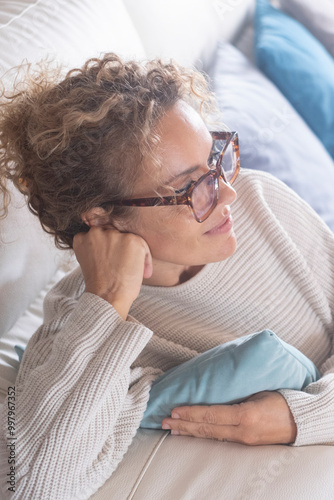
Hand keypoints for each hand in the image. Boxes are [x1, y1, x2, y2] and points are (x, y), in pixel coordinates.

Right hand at [73, 226, 152, 318]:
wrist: (108, 297)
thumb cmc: (100, 285)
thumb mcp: (89, 261)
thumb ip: (96, 248)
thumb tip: (112, 244)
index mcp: (82, 238)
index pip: (97, 236)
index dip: (106, 249)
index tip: (110, 263)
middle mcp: (97, 232)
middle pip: (112, 234)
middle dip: (118, 249)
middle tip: (121, 267)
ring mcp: (115, 235)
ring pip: (126, 238)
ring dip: (131, 252)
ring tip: (130, 271)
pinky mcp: (132, 240)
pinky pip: (142, 245)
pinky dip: (145, 259)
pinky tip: (142, 273)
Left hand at [161, 391, 296, 444]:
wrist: (300, 420)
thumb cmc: (280, 399)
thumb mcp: (258, 391)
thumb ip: (236, 394)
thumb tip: (214, 388)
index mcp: (245, 415)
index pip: (211, 415)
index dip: (190, 414)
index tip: (174, 411)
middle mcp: (242, 430)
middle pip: (206, 429)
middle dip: (183, 425)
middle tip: (164, 422)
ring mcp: (243, 439)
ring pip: (211, 436)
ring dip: (190, 432)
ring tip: (173, 430)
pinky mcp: (246, 443)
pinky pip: (220, 438)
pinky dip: (204, 435)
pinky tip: (193, 433)